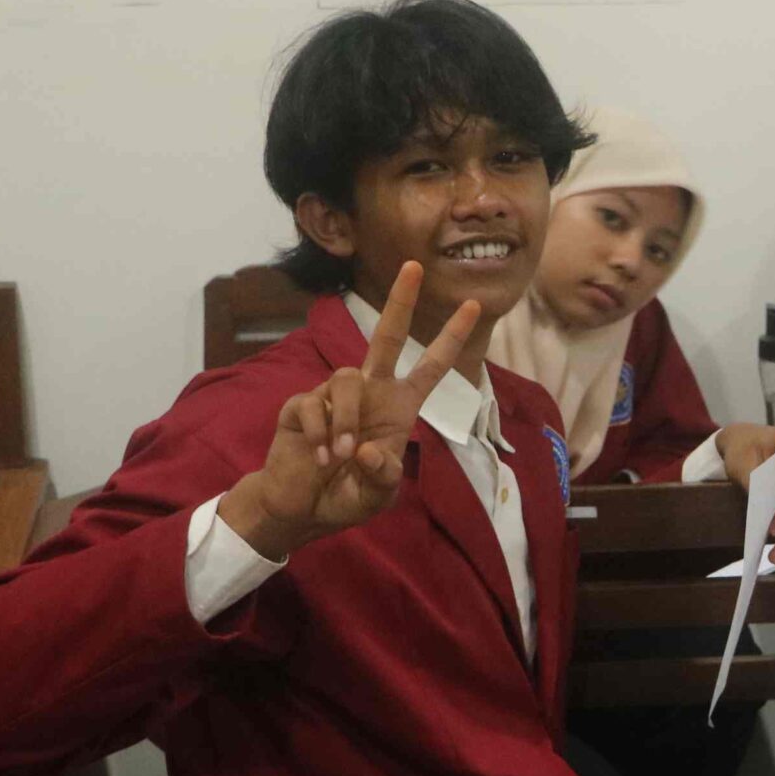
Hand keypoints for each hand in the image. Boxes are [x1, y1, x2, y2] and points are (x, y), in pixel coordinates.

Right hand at [220, 263, 480, 560]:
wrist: (300, 508)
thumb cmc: (347, 495)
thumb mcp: (378, 494)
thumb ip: (382, 476)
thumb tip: (368, 450)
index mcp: (399, 406)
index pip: (431, 366)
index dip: (451, 338)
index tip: (474, 306)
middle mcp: (370, 392)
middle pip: (387, 336)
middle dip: (401, 302)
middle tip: (415, 267)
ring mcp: (333, 395)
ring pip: (347, 379)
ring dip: (347, 421)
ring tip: (340, 458)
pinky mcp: (300, 405)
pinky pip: (313, 406)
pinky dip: (320, 434)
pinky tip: (320, 457)